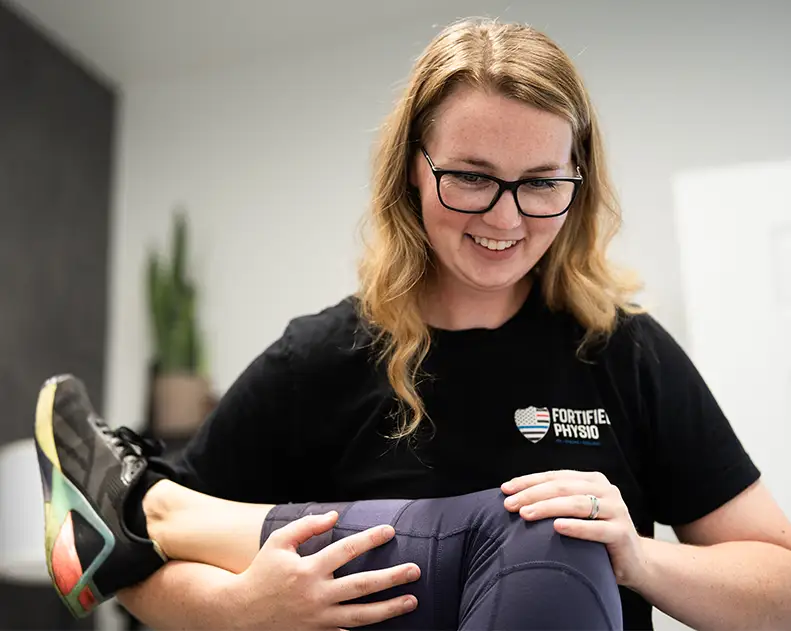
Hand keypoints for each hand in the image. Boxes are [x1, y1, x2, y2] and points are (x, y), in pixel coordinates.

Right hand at [224, 510, 419, 629]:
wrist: (241, 614)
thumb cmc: (262, 572)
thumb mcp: (278, 543)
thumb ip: (306, 526)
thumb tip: (335, 516)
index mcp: (308, 570)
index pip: (346, 550)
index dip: (370, 539)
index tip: (390, 531)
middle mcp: (316, 596)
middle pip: (362, 586)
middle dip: (392, 578)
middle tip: (415, 570)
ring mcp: (318, 619)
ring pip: (361, 616)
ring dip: (389, 609)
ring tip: (412, 602)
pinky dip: (366, 630)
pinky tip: (387, 624)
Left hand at [501, 470, 645, 586]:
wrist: (635, 562)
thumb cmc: (597, 535)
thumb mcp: (577, 513)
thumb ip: (557, 501)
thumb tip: (516, 498)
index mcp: (592, 480)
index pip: (554, 476)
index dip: (528, 481)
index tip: (505, 489)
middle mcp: (605, 490)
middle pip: (562, 487)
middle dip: (532, 494)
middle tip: (510, 504)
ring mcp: (616, 510)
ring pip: (577, 504)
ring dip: (548, 507)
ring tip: (526, 514)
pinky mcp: (622, 533)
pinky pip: (596, 529)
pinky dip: (575, 527)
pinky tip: (557, 527)